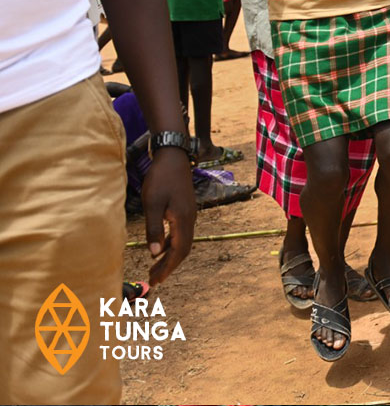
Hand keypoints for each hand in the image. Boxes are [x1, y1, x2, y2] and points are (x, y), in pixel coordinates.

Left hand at [140, 148, 195, 287]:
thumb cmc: (160, 178)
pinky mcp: (185, 209)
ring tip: (155, 267)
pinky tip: (160, 246)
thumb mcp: (152, 203)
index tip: (156, 280)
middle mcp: (190, 219)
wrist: (173, 157)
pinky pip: (180, 232)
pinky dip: (171, 244)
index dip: (168, 267)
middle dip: (169, 266)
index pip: (179, 251)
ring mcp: (189, 213)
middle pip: (183, 249)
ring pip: (183, 241)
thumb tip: (154, 253)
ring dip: (170, 255)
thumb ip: (154, 229)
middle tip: (154, 279)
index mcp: (183, 219)